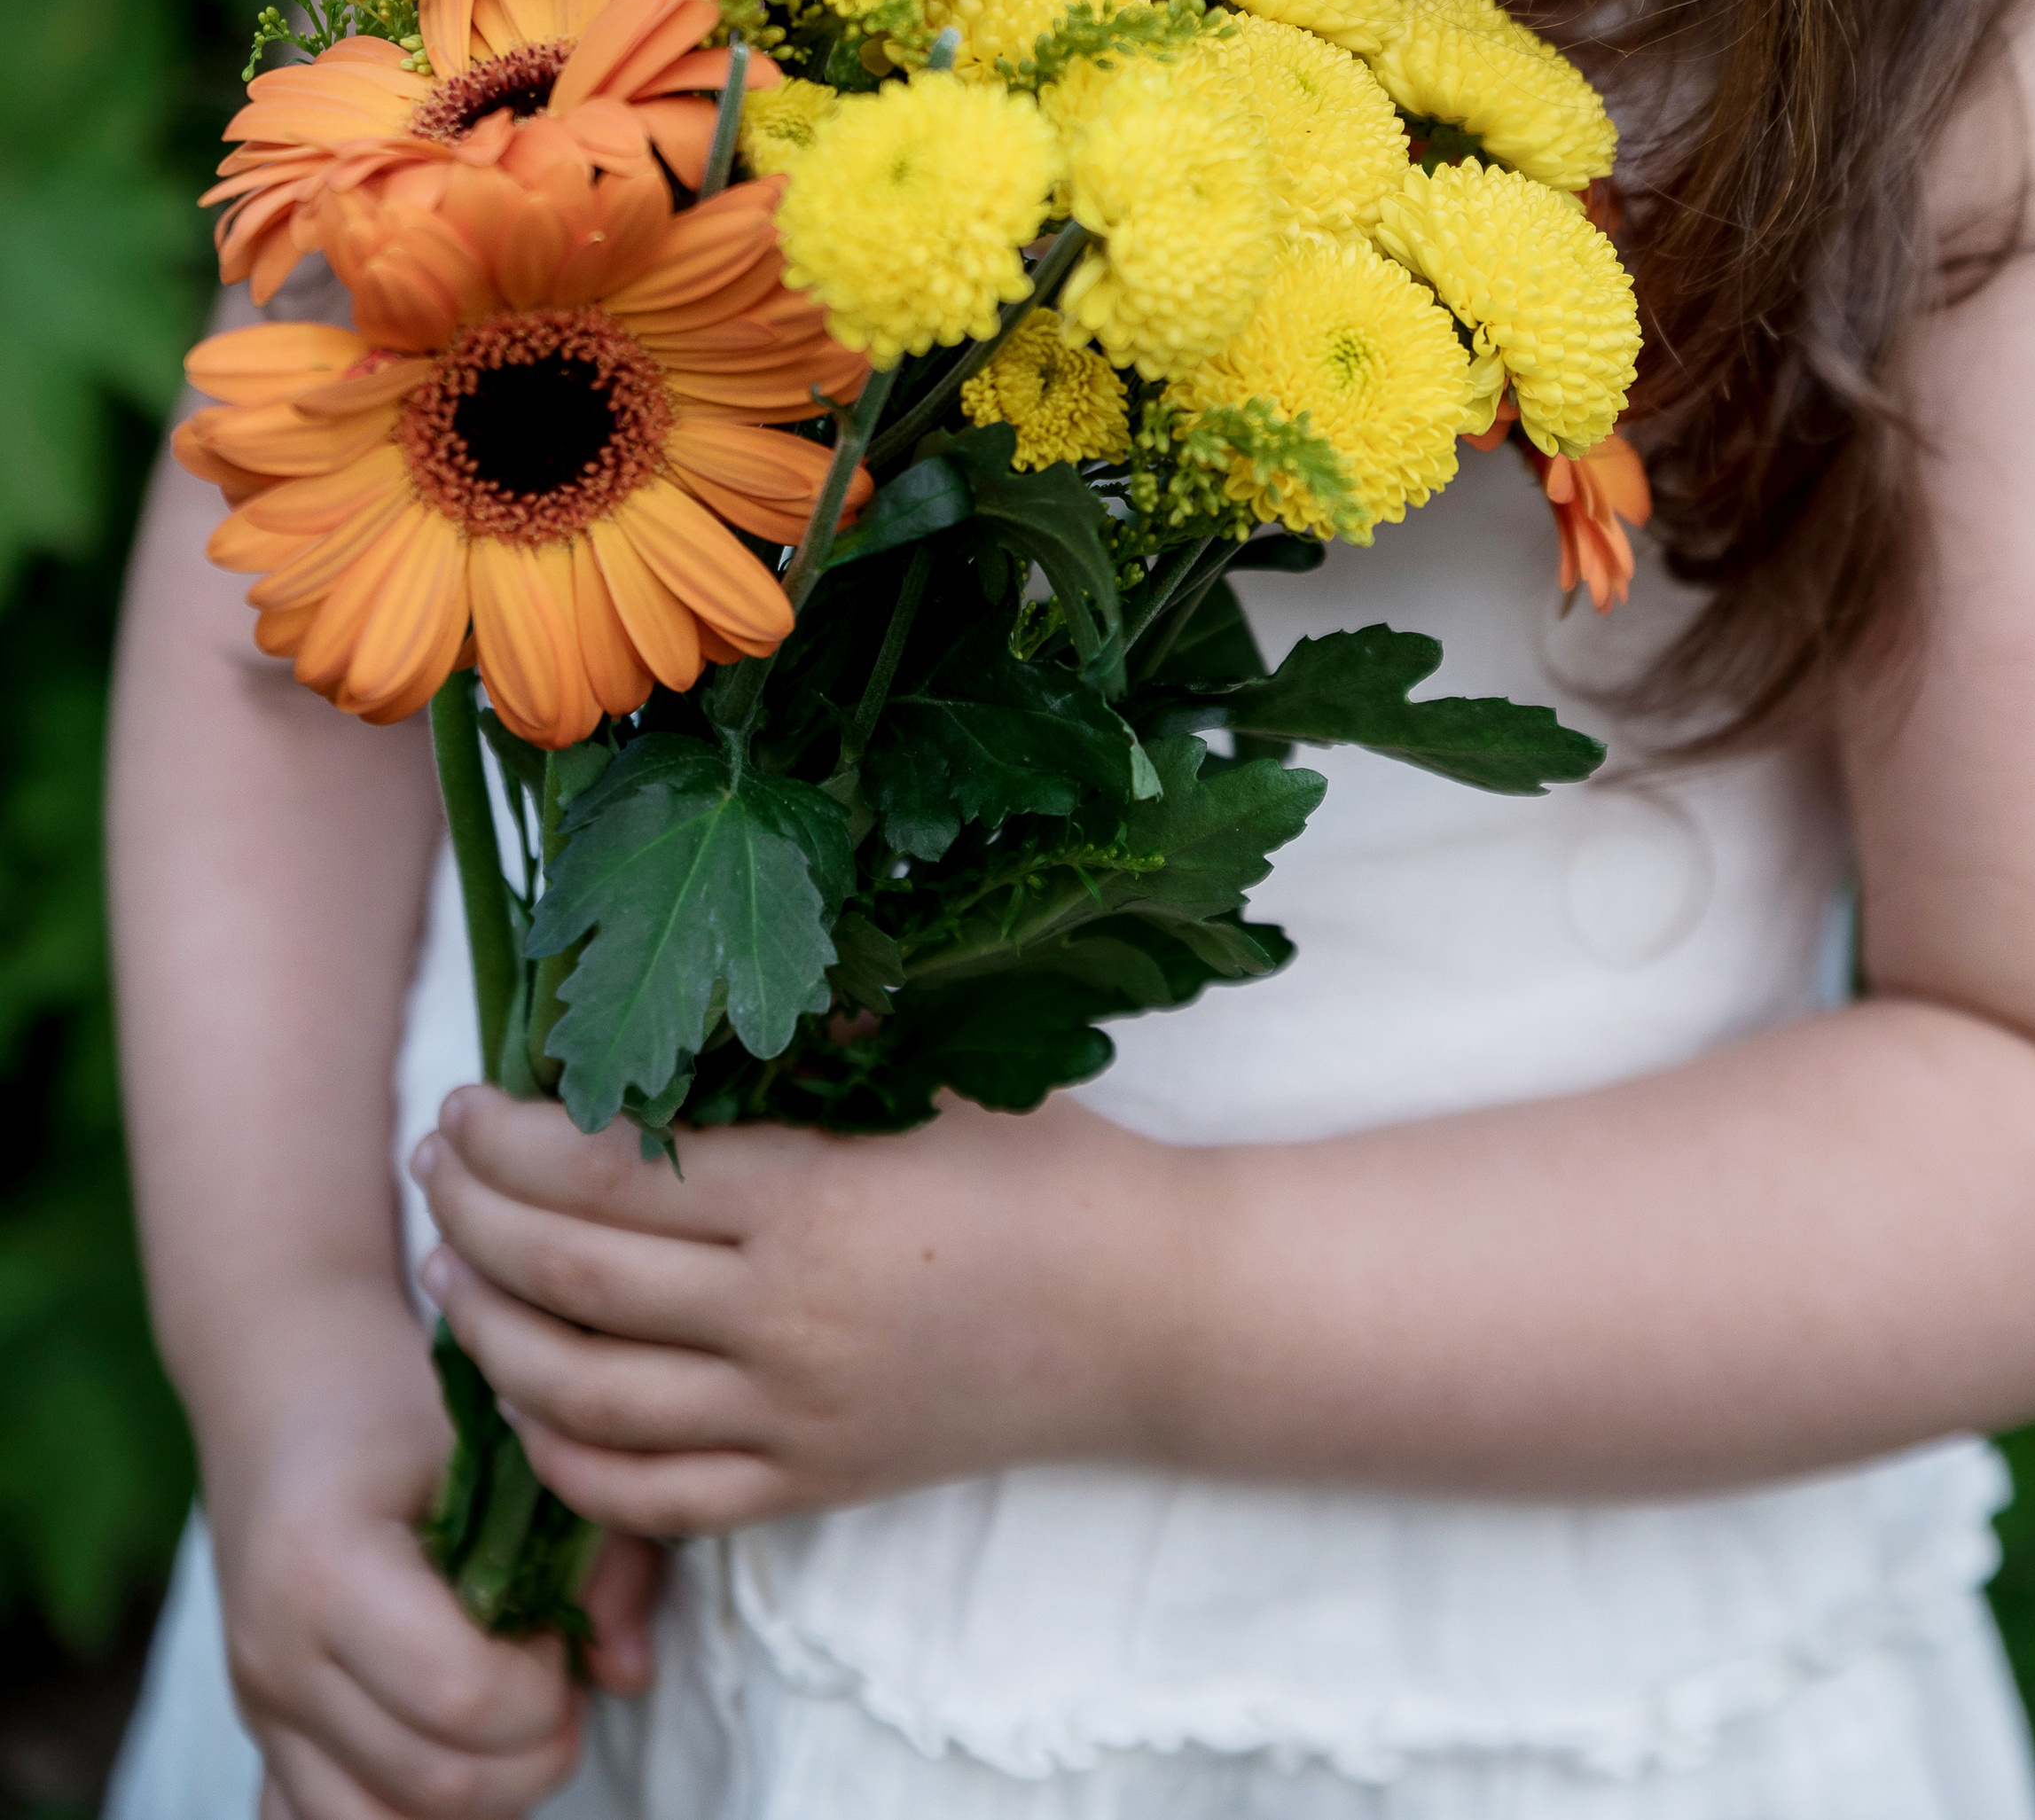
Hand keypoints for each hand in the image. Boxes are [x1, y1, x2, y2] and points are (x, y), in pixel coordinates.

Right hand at [196, 1275, 657, 1819]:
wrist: (282, 1390)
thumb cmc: (400, 1404)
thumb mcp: (506, 1441)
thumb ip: (597, 1547)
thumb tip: (630, 1673)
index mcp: (326, 1569)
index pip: (464, 1697)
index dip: (545, 1682)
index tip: (557, 1622)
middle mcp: (276, 1657)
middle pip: (436, 1786)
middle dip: (531, 1748)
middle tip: (550, 1669)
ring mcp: (259, 1710)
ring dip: (476, 1793)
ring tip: (504, 1708)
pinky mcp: (261, 1738)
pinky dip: (403, 1809)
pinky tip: (441, 1742)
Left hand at [411, 1083, 1177, 1537]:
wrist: (1151, 1316)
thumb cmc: (1050, 1167)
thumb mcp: (936, 1070)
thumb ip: (813, 1033)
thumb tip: (689, 987)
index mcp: (811, 1201)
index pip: (605, 1177)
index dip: (510, 1141)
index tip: (468, 1100)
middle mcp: (783, 1323)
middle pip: (569, 1281)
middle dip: (471, 1219)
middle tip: (432, 1164)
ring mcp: (790, 1420)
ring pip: (582, 1397)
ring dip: (488, 1331)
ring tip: (451, 1270)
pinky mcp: (809, 1487)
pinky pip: (645, 1497)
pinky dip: (562, 1453)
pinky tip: (527, 1397)